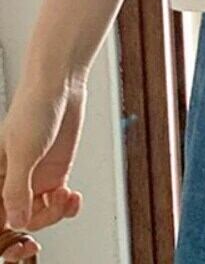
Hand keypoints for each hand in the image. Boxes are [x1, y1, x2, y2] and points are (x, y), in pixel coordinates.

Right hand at [0, 75, 86, 260]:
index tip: (15, 244)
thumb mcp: (23, 151)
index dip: (3, 231)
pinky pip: (57, 202)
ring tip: (66, 199)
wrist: (61, 85)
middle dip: (30, 228)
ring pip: (38, 215)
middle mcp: (12, 181)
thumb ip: (17, 189)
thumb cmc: (34, 107)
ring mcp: (34, 178)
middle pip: (16, 221)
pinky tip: (73, 197)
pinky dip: (67, 205)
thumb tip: (17, 222)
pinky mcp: (54, 172)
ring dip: (54, 214)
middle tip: (42, 229)